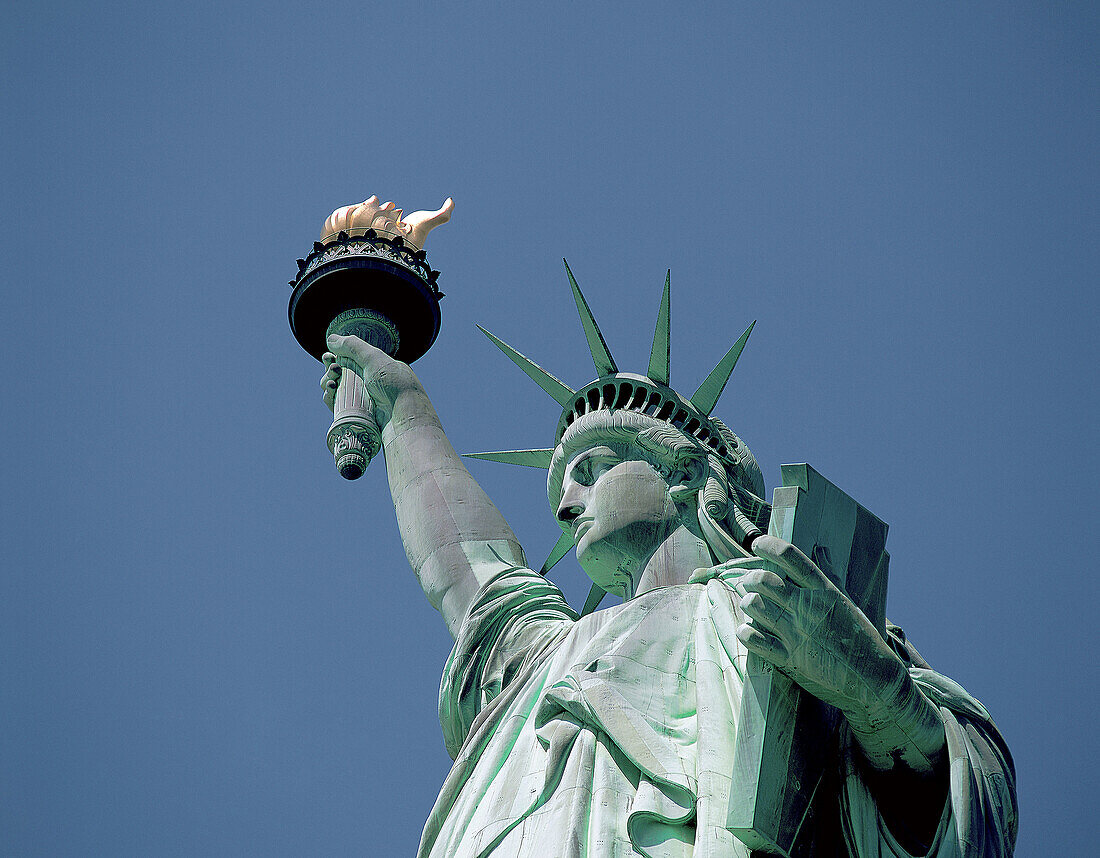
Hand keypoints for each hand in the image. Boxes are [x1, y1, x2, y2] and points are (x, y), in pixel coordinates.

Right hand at [321, 334, 423, 421]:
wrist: (404, 418)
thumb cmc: (394, 385)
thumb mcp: (374, 359)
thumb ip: (352, 346)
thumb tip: (331, 339)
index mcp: (375, 368)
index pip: (350, 361)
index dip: (336, 358)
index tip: (329, 357)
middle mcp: (368, 384)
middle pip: (340, 375)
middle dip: (331, 371)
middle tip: (334, 370)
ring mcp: (362, 401)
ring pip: (336, 391)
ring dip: (328, 383)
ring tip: (332, 382)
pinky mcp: (356, 417)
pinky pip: (337, 406)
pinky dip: (330, 398)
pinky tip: (330, 393)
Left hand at [724, 535, 944, 772]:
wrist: (874, 681)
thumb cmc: (862, 639)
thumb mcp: (848, 602)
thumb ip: (831, 576)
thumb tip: (820, 550)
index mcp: (824, 591)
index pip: (790, 557)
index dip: (768, 545)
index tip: (757, 544)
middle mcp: (808, 608)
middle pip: (764, 579)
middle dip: (751, 578)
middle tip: (750, 582)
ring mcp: (797, 634)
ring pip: (755, 605)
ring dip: (747, 602)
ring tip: (751, 604)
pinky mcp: (789, 659)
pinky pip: (754, 639)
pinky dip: (746, 632)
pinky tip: (749, 630)